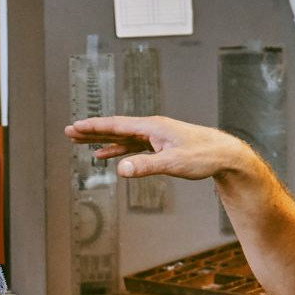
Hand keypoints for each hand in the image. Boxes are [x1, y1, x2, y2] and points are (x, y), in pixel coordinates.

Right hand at [64, 115, 256, 181]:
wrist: (225, 155)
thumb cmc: (204, 155)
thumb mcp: (173, 163)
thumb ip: (146, 166)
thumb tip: (121, 169)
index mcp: (152, 127)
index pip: (117, 125)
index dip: (94, 127)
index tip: (75, 126)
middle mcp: (151, 128)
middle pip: (115, 128)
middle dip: (92, 130)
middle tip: (69, 131)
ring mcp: (155, 136)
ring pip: (121, 136)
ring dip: (101, 139)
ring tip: (81, 141)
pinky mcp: (159, 146)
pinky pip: (131, 146)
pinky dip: (117, 150)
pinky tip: (107, 156)